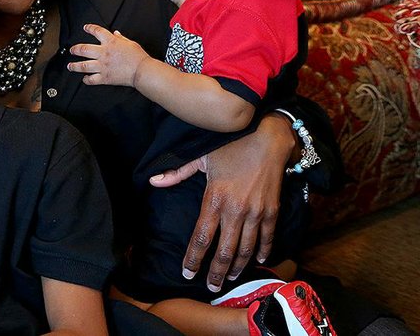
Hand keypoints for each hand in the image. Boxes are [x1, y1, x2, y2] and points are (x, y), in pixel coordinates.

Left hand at [68, 24, 148, 86]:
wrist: (142, 71)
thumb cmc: (138, 57)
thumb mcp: (130, 43)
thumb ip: (121, 38)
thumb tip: (115, 34)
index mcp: (110, 42)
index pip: (96, 31)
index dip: (89, 28)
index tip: (85, 28)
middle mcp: (103, 53)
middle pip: (83, 49)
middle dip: (75, 49)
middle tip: (72, 50)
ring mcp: (102, 66)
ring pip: (83, 66)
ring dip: (74, 66)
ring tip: (70, 66)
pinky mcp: (104, 78)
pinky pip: (91, 79)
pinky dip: (86, 80)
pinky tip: (84, 78)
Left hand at [150, 113, 294, 291]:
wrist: (267, 138)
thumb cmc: (231, 145)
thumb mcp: (201, 156)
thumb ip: (178, 172)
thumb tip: (154, 181)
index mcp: (214, 198)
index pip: (201, 237)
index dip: (194, 258)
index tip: (187, 273)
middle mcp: (235, 210)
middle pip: (224, 250)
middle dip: (216, 272)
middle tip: (212, 287)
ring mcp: (255, 212)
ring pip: (245, 248)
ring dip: (237, 266)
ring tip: (230, 278)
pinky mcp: (272, 211)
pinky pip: (267, 238)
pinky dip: (262, 251)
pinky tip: (257, 260)